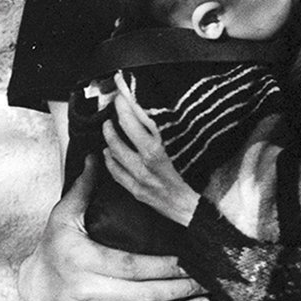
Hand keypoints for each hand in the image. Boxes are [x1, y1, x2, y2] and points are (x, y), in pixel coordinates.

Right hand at [16, 156, 210, 300]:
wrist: (31, 290)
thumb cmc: (53, 248)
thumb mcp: (62, 216)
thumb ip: (83, 188)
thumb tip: (96, 155)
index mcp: (82, 260)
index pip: (132, 266)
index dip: (165, 267)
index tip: (191, 263)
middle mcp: (85, 292)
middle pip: (143, 296)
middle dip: (180, 291)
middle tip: (208, 284)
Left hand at [104, 74, 199, 226]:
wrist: (191, 209)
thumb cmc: (193, 177)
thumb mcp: (182, 149)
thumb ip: (164, 133)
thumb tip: (149, 114)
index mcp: (157, 149)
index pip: (135, 121)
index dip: (125, 104)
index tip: (121, 92)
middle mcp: (145, 162)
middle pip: (121, 134)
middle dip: (114, 119)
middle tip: (112, 108)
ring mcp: (138, 177)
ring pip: (114, 153)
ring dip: (109, 138)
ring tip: (107, 128)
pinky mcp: (135, 190)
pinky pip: (116, 173)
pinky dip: (109, 160)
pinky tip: (107, 153)